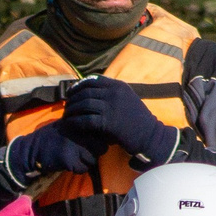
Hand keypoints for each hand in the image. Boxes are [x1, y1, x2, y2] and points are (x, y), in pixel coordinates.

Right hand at [4, 121, 98, 189]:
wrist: (33, 149)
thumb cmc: (51, 137)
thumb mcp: (66, 124)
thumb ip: (82, 125)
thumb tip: (101, 132)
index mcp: (79, 123)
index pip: (101, 134)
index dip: (98, 141)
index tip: (89, 144)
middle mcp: (79, 133)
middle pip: (102, 147)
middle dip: (95, 153)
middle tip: (85, 154)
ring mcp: (74, 146)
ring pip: (93, 159)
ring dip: (86, 162)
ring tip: (76, 160)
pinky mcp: (69, 159)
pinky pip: (83, 169)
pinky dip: (77, 169)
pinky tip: (68, 164)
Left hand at [61, 77, 178, 166]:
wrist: (150, 135)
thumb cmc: (138, 120)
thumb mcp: (127, 99)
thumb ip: (112, 94)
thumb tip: (94, 93)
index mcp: (118, 86)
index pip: (92, 80)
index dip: (79, 86)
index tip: (71, 93)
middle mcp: (114, 92)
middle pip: (85, 91)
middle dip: (73, 98)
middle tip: (66, 106)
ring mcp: (111, 106)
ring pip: (83, 104)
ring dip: (72, 110)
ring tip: (66, 116)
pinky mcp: (108, 122)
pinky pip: (85, 119)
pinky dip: (75, 122)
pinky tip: (70, 125)